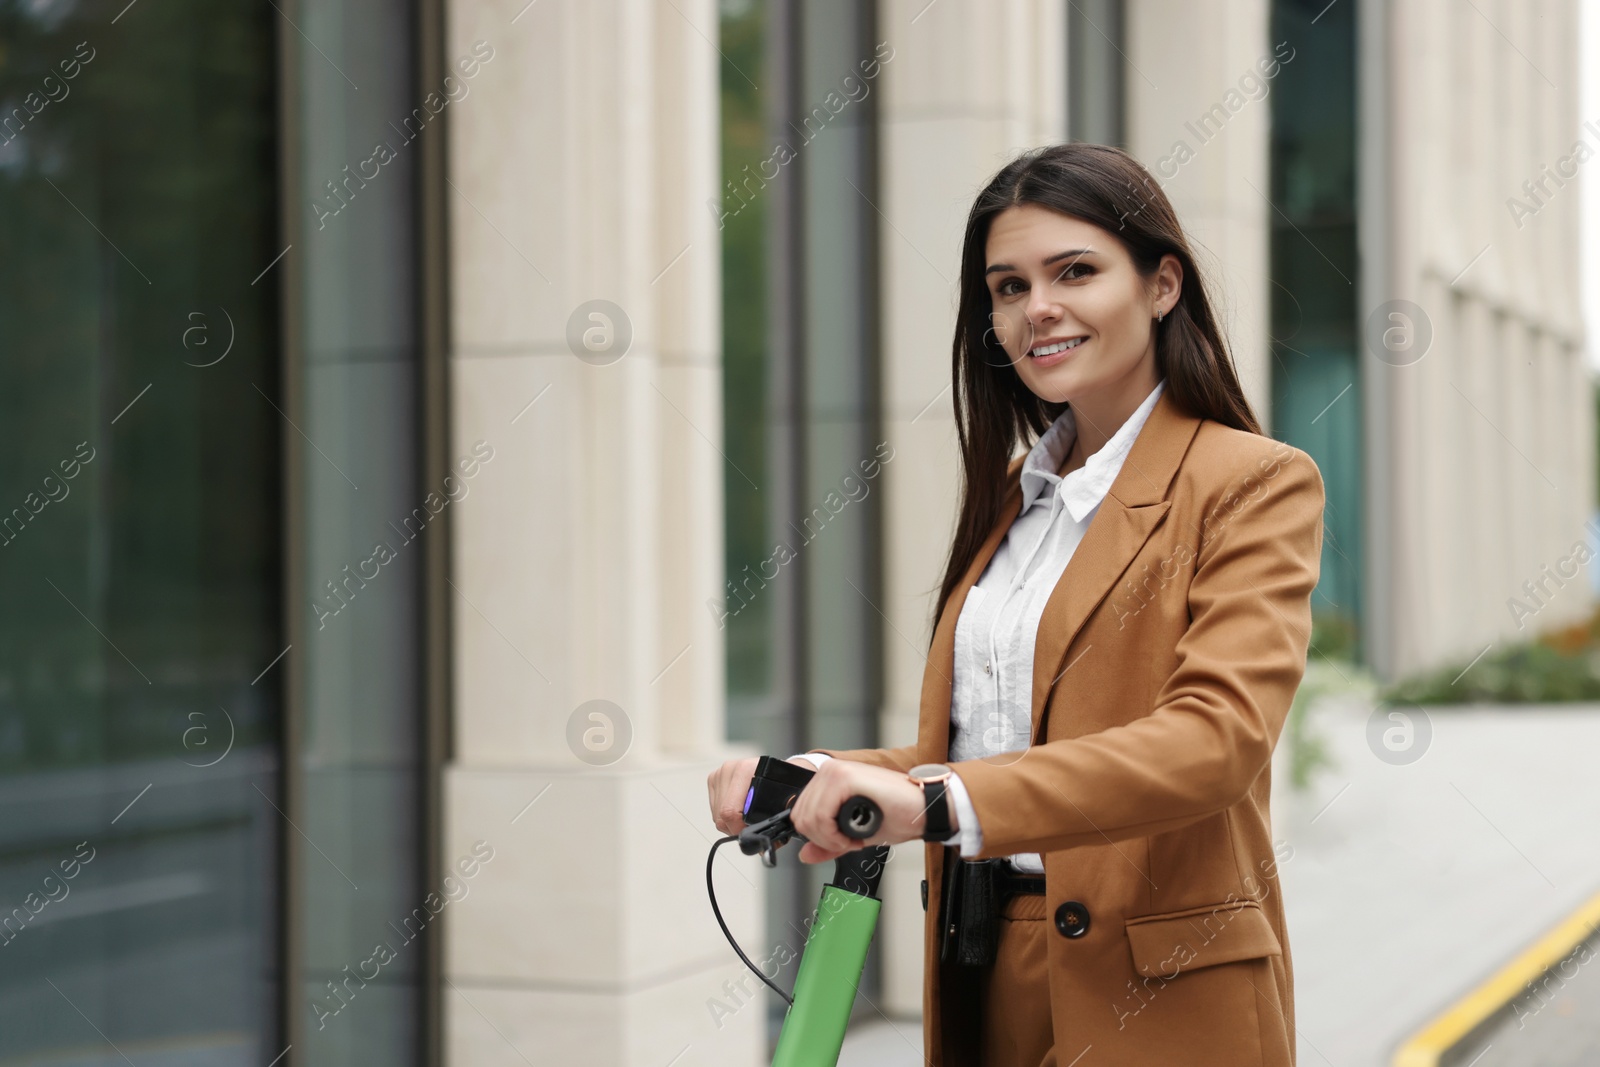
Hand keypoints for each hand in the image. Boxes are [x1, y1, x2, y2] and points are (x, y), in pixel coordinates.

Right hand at [705, 756, 818, 835]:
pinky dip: (726, 815)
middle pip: (722, 815)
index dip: (741, 829)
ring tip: (746, 817)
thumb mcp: (788, 798)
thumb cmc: (786, 783)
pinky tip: (739, 810)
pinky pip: (714, 808)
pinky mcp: (714, 779)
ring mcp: (720, 773)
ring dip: (730, 823)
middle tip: (751, 829)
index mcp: (746, 770)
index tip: (752, 834)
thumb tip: (770, 842)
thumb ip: (779, 819)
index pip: (731, 811)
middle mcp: (730, 769)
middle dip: (736, 828)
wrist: (782, 768)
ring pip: (716, 814)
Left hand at [789, 759, 946, 863]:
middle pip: (801, 817)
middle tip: (850, 842)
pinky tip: (856, 836)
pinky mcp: (846, 778)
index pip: (800, 813)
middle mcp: (829, 771)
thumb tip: (804, 854)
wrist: (924, 809)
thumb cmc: (897, 815)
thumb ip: (829, 842)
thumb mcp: (855, 832)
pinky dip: (835, 836)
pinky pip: (822, 816)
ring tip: (855, 838)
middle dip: (824, 840)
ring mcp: (836, 772)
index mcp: (829, 779)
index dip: (819, 837)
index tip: (842, 841)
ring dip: (831, 839)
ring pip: (809, 818)